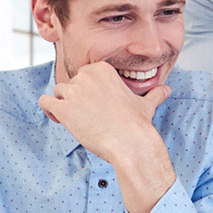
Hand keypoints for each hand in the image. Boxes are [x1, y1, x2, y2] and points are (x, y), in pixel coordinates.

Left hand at [37, 61, 169, 165]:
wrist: (130, 143)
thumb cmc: (137, 124)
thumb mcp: (146, 104)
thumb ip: (154, 94)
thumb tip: (166, 90)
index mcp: (101, 69)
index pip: (84, 75)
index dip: (87, 91)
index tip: (95, 106)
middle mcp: (85, 76)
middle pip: (70, 84)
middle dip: (76, 99)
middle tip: (88, 117)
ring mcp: (73, 92)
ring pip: (58, 92)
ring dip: (63, 105)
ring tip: (75, 121)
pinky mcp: (63, 109)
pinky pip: (45, 102)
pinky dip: (48, 110)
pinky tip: (60, 120)